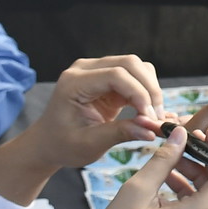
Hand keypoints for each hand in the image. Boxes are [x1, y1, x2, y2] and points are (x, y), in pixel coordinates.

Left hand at [0, 55, 163, 204]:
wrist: (50, 142)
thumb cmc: (63, 145)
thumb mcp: (89, 144)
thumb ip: (120, 134)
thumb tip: (152, 131)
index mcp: (74, 83)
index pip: (115, 75)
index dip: (138, 93)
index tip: (150, 117)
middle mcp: (85, 69)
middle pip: (129, 63)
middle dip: (149, 89)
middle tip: (157, 117)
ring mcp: (96, 70)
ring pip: (136, 67)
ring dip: (150, 89)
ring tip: (153, 117)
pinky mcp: (107, 78)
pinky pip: (135, 77)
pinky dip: (146, 92)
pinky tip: (148, 113)